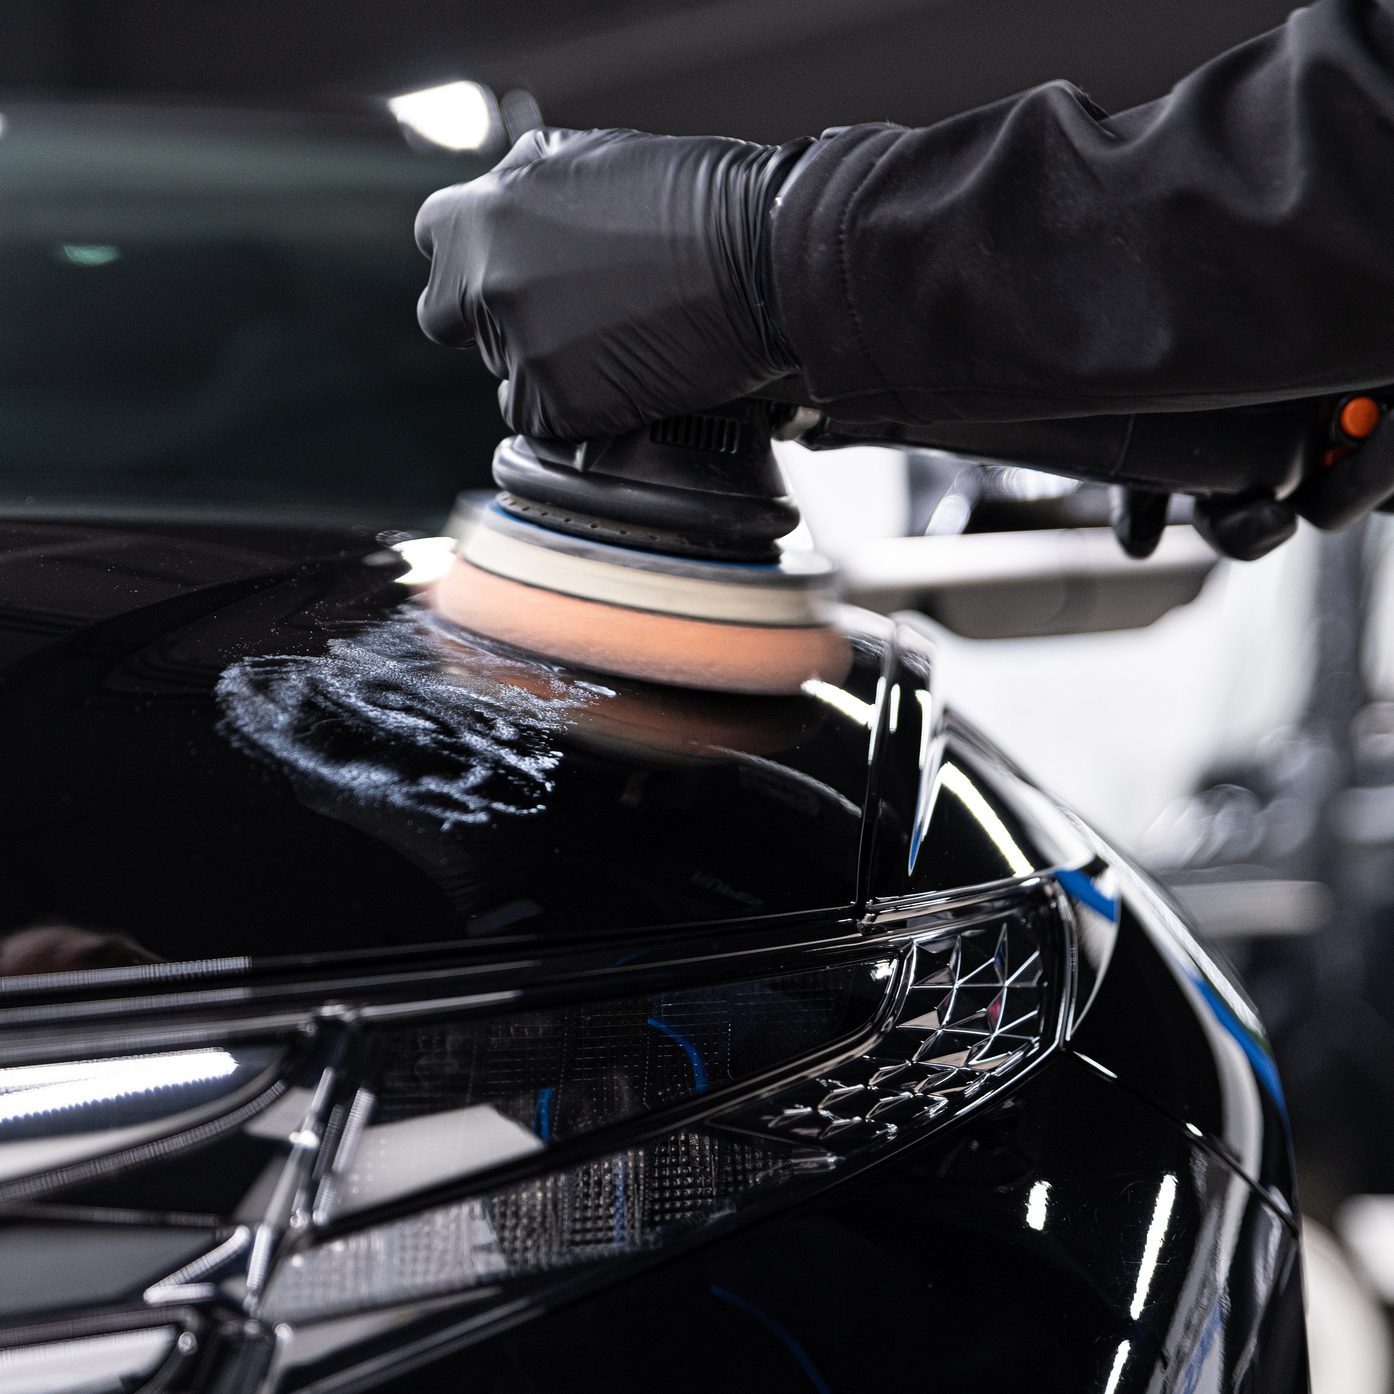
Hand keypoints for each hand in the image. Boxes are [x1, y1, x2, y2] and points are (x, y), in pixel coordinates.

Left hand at [415, 127, 811, 440]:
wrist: (763, 259)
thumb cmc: (697, 200)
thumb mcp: (589, 154)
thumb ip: (523, 186)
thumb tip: (496, 205)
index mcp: (485, 213)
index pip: (436, 242)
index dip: (470, 257)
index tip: (499, 269)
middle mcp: (489, 281)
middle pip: (449, 318)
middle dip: (491, 318)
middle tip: (555, 315)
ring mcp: (521, 347)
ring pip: (504, 373)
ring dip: (543, 363)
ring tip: (611, 340)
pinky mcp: (557, 403)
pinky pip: (541, 419)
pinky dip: (576, 406)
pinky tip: (622, 375)